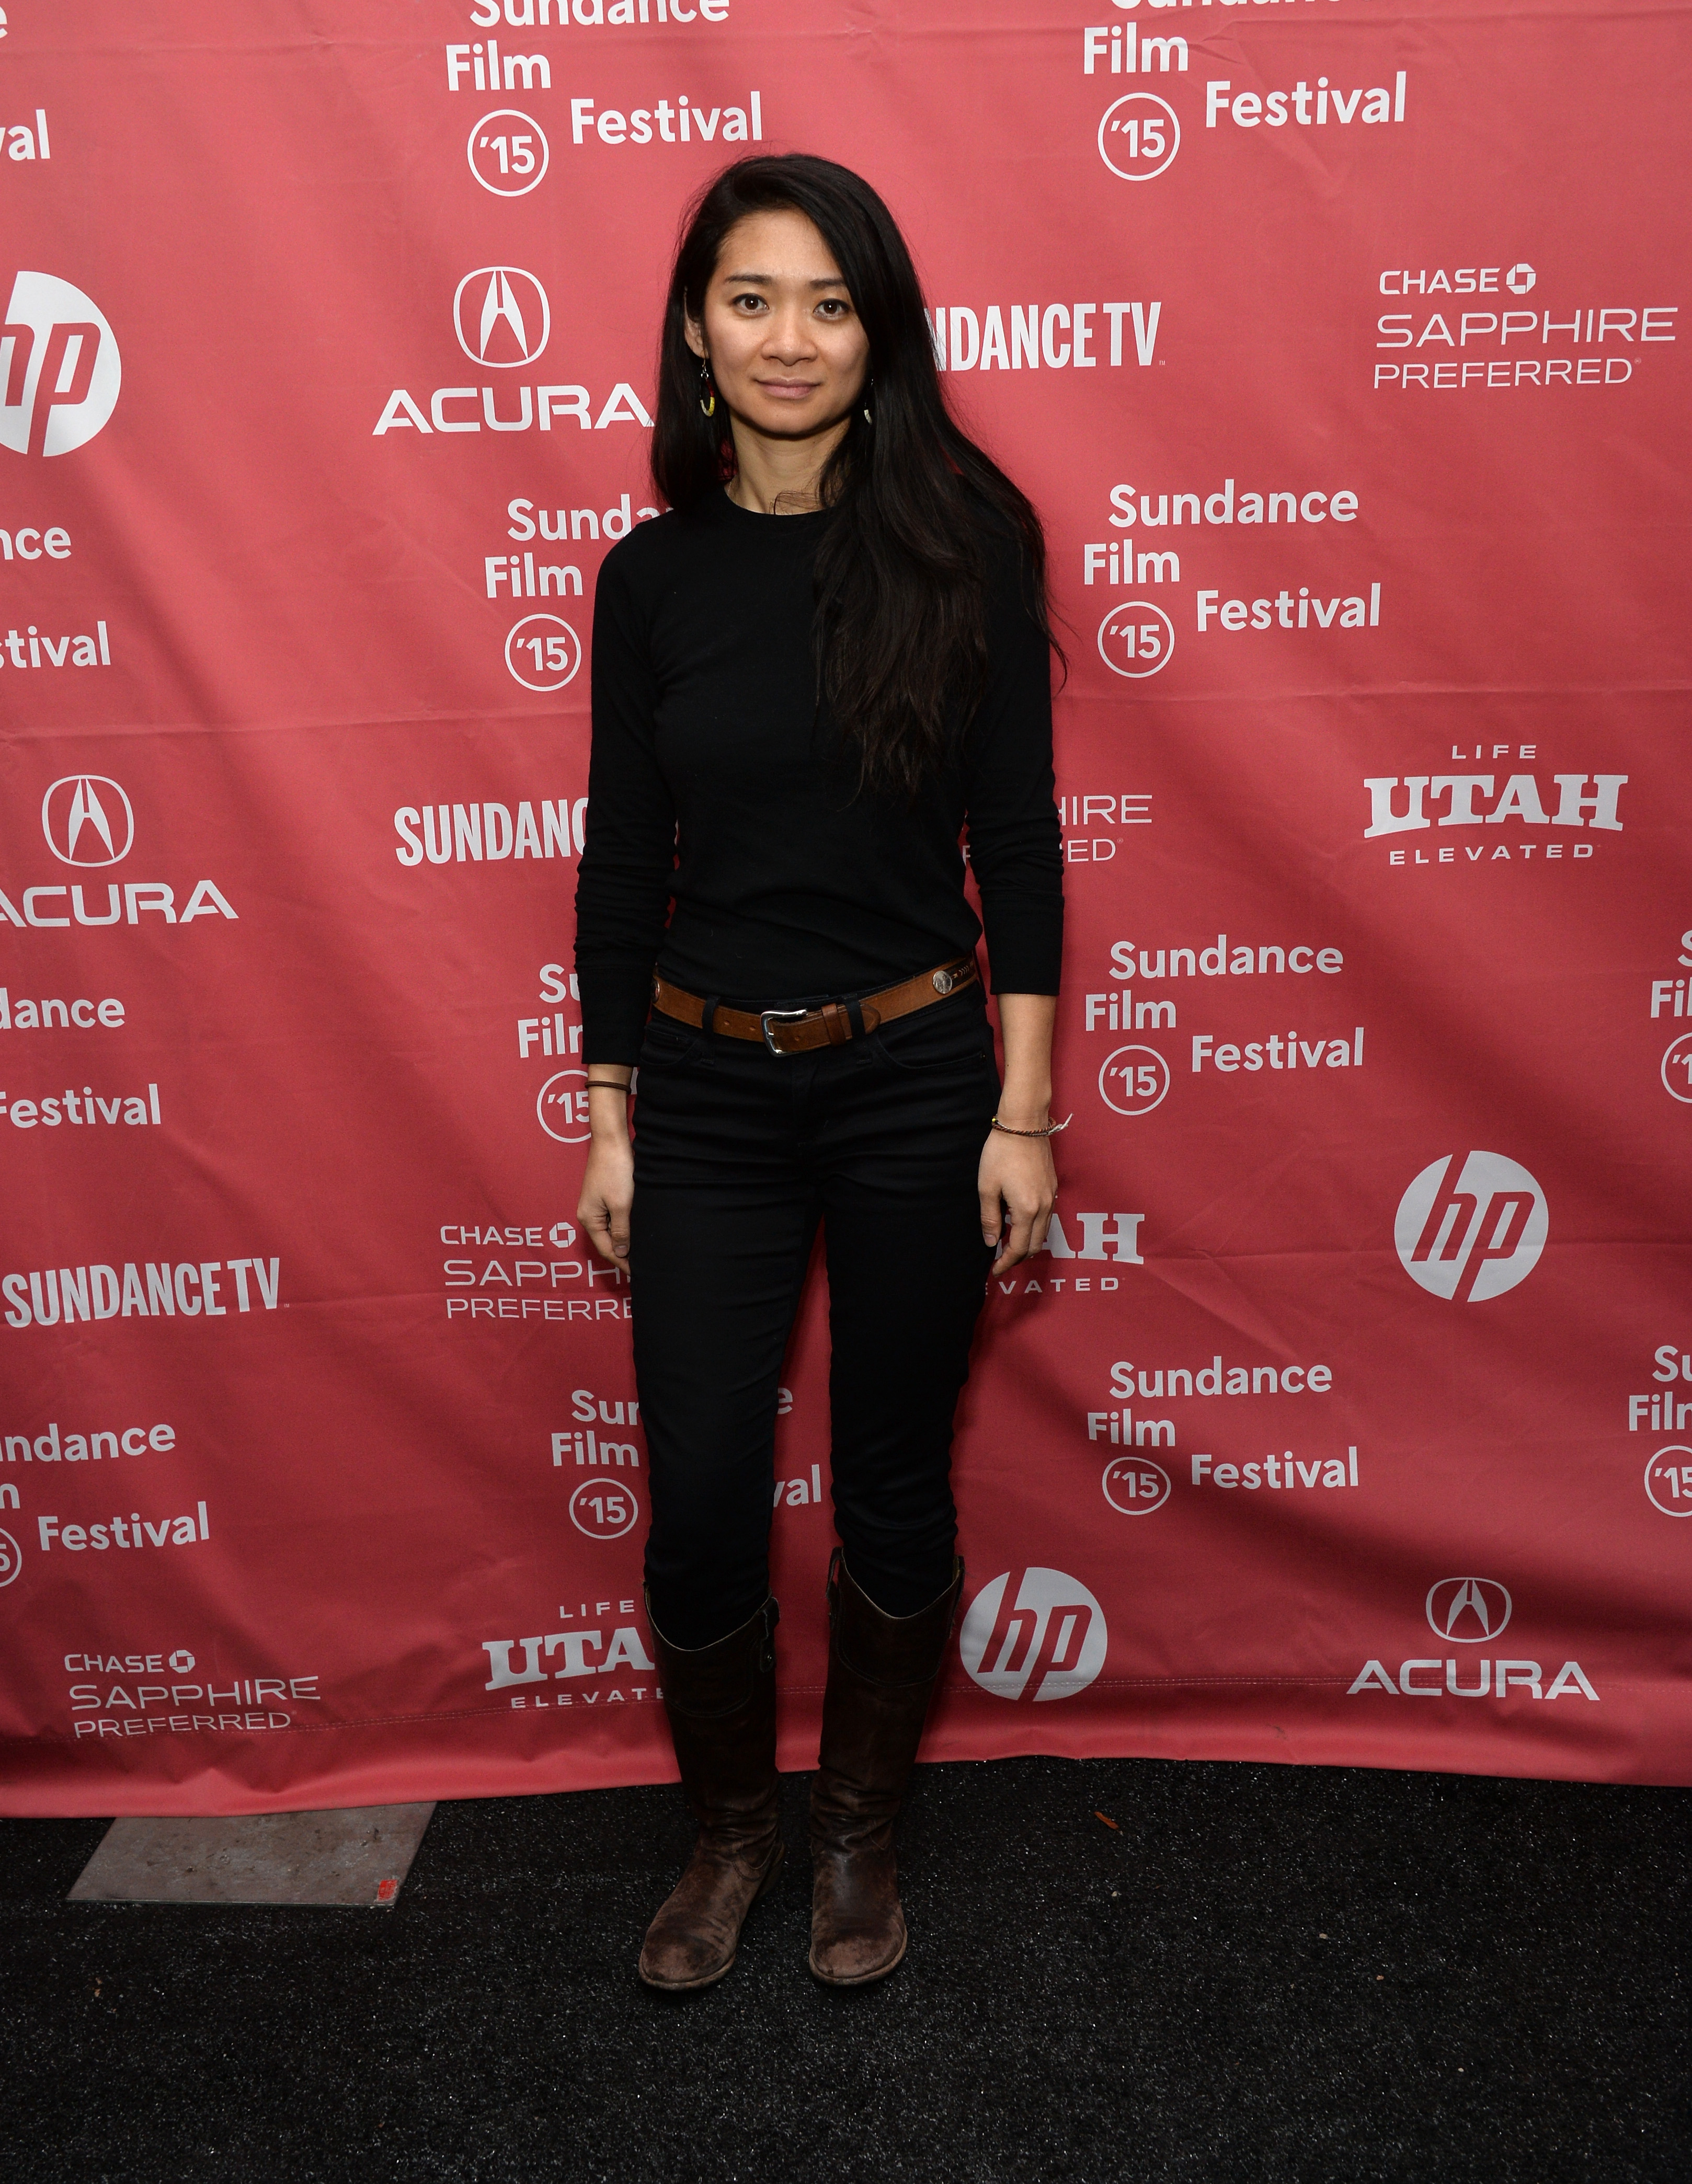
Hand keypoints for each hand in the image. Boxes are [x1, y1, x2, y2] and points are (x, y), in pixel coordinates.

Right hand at [578, 1088, 633, 1263]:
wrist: (611, 1141)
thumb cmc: (616, 1171)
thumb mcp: (621, 1205)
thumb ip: (621, 1231)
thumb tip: (622, 1254)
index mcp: (589, 1219)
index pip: (607, 1249)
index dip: (623, 1262)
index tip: (639, 1273)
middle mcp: (589, 1214)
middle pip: (608, 1241)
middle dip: (624, 1254)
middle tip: (644, 1266)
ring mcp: (596, 1205)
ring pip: (612, 1230)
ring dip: (626, 1240)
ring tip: (643, 1251)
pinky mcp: (605, 1196)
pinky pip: (615, 1218)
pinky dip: (626, 1226)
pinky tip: (638, 1230)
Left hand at [978, 1126, 1056, 1275]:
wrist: (1024, 1125)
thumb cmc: (1001, 1153)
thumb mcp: (987, 1187)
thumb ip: (989, 1218)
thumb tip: (991, 1242)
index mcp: (1027, 1209)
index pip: (1019, 1248)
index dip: (1007, 1262)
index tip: (995, 1270)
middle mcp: (1045, 1207)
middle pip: (1035, 1245)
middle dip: (1018, 1257)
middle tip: (1000, 1261)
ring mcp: (1051, 1197)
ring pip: (1043, 1232)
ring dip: (1028, 1243)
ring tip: (1008, 1244)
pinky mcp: (1053, 1187)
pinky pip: (1047, 1218)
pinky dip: (1034, 1228)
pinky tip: (1020, 1224)